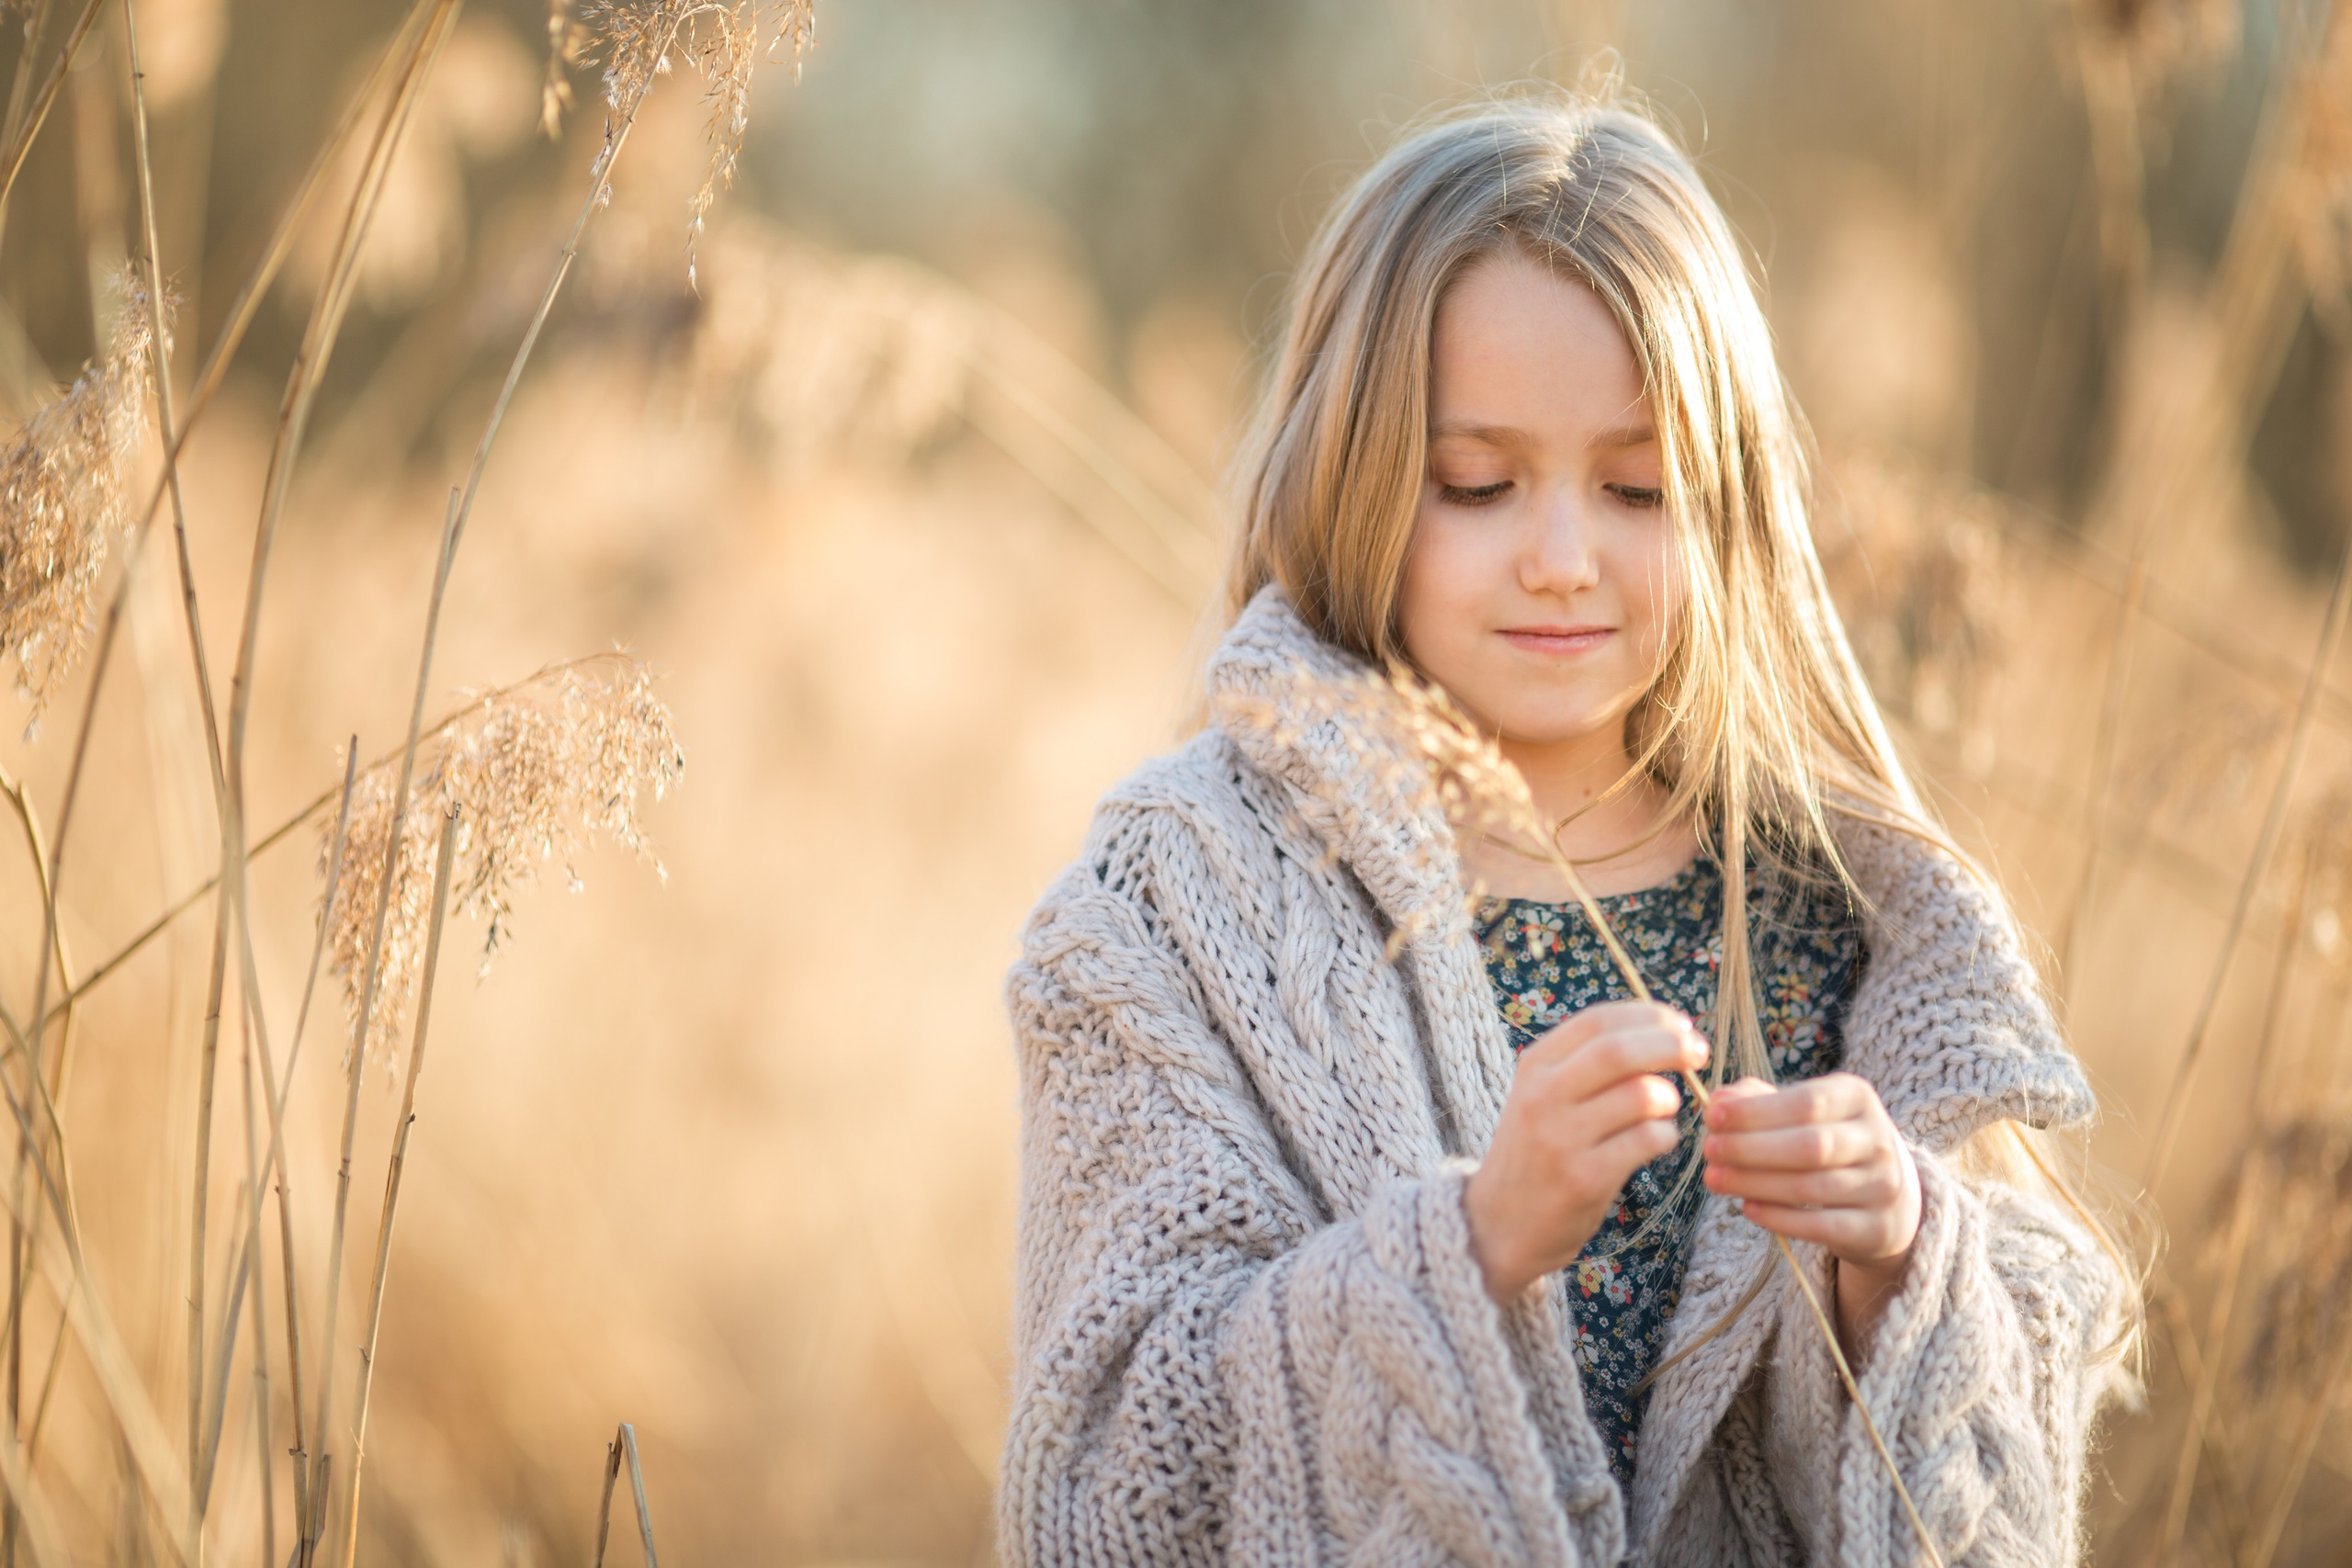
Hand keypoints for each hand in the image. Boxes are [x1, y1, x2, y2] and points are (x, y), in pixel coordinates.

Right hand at [1465, 1001, 1707, 1302]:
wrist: (1499, 1221)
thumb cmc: (1536, 1150)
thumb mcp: (1542, 1094)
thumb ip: (1587, 1062)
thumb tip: (1663, 1028)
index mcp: (1535, 1066)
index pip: (1599, 1021)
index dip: (1650, 1016)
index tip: (1681, 1025)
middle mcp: (1543, 1096)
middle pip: (1620, 1052)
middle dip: (1670, 1045)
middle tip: (1698, 1054)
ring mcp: (1561, 1138)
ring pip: (1641, 1096)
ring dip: (1670, 1098)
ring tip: (1665, 1109)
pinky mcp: (1584, 1178)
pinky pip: (1646, 1141)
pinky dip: (1666, 1136)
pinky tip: (1657, 1141)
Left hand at [1700, 1073, 1921, 1347]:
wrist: (1886, 1196)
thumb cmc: (1827, 1141)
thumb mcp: (1800, 1112)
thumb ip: (1757, 1101)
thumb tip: (1718, 1101)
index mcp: (1857, 1097)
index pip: (1805, 1103)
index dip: (1755, 1112)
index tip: (1711, 1116)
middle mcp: (1878, 1139)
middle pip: (1810, 1145)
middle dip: (1750, 1148)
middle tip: (1709, 1150)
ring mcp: (1882, 1186)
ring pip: (1812, 1187)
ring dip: (1755, 1183)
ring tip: (1715, 1179)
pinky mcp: (1875, 1227)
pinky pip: (1821, 1225)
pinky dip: (1779, 1218)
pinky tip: (1748, 1208)